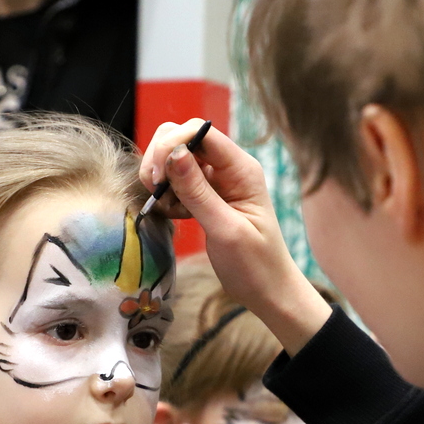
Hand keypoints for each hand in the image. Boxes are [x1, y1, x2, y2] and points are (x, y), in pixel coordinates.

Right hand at [140, 119, 332, 354]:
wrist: (268, 292)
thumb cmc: (256, 265)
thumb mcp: (225, 230)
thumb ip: (198, 192)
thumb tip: (172, 154)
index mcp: (241, 169)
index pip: (200, 131)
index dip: (172, 144)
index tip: (157, 177)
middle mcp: (228, 168)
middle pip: (182, 138)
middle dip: (161, 158)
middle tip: (155, 191)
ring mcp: (216, 182)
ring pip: (174, 159)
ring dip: (161, 178)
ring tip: (168, 208)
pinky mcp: (205, 197)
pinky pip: (176, 182)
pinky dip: (167, 195)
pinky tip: (175, 216)